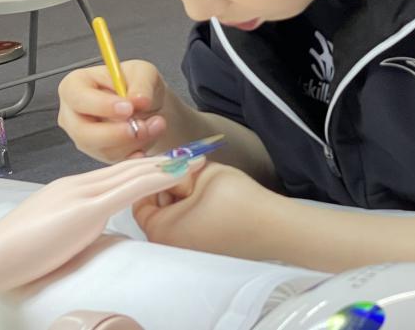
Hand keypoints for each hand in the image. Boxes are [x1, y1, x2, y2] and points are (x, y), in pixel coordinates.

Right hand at [0, 156, 204, 291]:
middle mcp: (79, 184)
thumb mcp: (54, 234)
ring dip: (169, 164)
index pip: (117, 172)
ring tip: (196, 156)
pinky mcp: (87, 209)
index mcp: (71, 189)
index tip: (169, 161)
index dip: (146, 165)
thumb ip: (74, 227)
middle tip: (193, 151)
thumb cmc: (17, 255)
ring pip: (134, 172)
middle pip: (130, 166)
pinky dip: (158, 179)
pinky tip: (177, 174)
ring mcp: (83, 194)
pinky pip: (130, 189)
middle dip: (165, 158)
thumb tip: (89, 233)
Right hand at [58, 61, 186, 162]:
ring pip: (103, 150)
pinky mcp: (99, 154)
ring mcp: (83, 138)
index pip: (79, 98)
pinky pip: (115, 161)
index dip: (102, 106)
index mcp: (74, 86)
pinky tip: (148, 141)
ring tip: (156, 125)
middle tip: (144, 126)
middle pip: (83, 133)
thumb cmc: (137, 84)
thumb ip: (142, 83)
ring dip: (134, 142)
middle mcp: (72, 115)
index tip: (128, 108)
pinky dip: (135, 153)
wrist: (148, 106)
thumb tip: (139, 100)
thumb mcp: (144, 72)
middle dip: (117, 133)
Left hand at [133, 162, 277, 257]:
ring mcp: (187, 253)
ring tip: (200, 179)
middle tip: (183, 165)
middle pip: (155, 208)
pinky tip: (209, 196)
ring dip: (181, 197)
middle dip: (166, 185)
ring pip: (173, 216)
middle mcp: (168, 247)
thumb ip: (177, 169)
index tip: (163, 160)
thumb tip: (169, 168)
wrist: (274, 227)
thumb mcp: (201, 172)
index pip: (140, 199)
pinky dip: (194, 210)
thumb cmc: (237, 201)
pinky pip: (189, 226)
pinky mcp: (204, 252)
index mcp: (160, 230)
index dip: (150, 175)